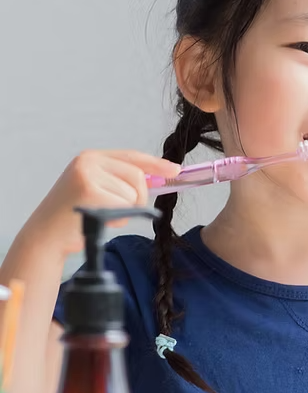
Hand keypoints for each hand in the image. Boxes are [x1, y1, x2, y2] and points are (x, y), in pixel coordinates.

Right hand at [23, 150, 180, 255]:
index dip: (156, 164)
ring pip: (133, 193)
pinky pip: (124, 206)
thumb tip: (160, 177)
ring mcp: (88, 175)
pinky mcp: (90, 191)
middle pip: (138, 176)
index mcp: (91, 157)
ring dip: (124, 211)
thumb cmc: (76, 215)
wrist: (47, 235)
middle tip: (118, 211)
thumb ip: (123, 181)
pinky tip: (98, 220)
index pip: (132, 157)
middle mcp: (88, 161)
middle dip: (138, 197)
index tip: (175, 170)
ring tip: (101, 214)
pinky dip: (117, 218)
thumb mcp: (99, 189)